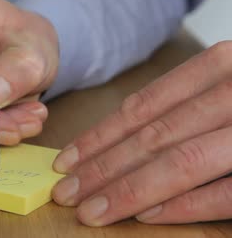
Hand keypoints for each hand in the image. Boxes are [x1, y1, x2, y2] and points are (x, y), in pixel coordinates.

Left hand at [51, 41, 231, 225]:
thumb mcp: (224, 83)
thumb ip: (181, 107)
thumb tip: (117, 143)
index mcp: (221, 65)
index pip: (143, 107)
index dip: (99, 137)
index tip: (67, 161)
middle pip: (154, 136)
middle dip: (103, 168)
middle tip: (67, 193)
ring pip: (182, 161)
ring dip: (131, 190)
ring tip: (93, 210)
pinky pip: (229, 192)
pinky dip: (187, 205)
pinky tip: (150, 217)